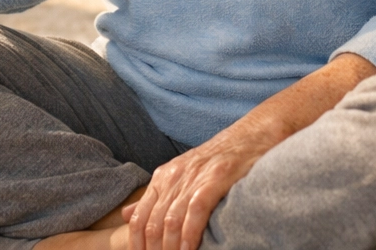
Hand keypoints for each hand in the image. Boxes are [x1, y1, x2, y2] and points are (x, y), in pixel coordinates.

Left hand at [122, 122, 273, 249]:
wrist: (249, 136)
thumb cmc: (216, 161)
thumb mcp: (180, 175)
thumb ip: (154, 196)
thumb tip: (126, 215)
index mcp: (162, 177)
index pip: (140, 218)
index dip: (138, 245)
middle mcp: (174, 177)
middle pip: (153, 224)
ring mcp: (193, 178)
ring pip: (170, 221)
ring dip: (169, 249)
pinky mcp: (214, 179)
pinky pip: (195, 212)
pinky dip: (189, 235)